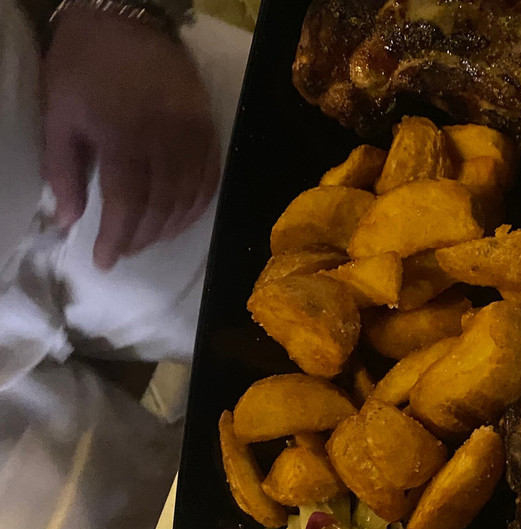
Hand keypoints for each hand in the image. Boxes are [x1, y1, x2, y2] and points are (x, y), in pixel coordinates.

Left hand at [41, 8, 220, 268]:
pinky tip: (178, 218)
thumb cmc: (84, 66)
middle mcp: (165, 140)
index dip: (118, 238)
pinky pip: (210, 181)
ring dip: (168, 228)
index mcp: (123, 136)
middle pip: (162, 207)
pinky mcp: (210, 130)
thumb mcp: (58, 113)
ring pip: (189, 199)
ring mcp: (194, 135)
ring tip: (148, 238)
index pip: (128, 203)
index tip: (105, 261)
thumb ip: (62, 169)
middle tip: (124, 249)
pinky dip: (195, 207)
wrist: (129, 22)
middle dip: (141, 237)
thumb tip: (70, 221)